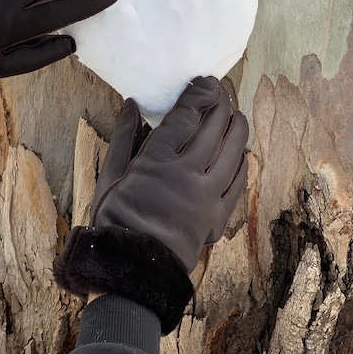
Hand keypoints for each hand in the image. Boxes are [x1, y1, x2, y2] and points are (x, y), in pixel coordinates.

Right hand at [91, 76, 247, 272]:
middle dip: (220, 105)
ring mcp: (205, 197)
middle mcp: (186, 174)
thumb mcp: (110, 177)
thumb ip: (123, 138)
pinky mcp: (217, 218)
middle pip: (212, 129)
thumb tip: (132, 105)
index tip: (204, 81)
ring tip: (237, 115)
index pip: (185, 117)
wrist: (132, 271)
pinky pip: (237, 184)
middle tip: (222, 93)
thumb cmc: (114, 222)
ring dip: (237, 129)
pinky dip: (242, 164)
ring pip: (231, 153)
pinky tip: (243, 153)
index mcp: (156, 161)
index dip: (198, 95)